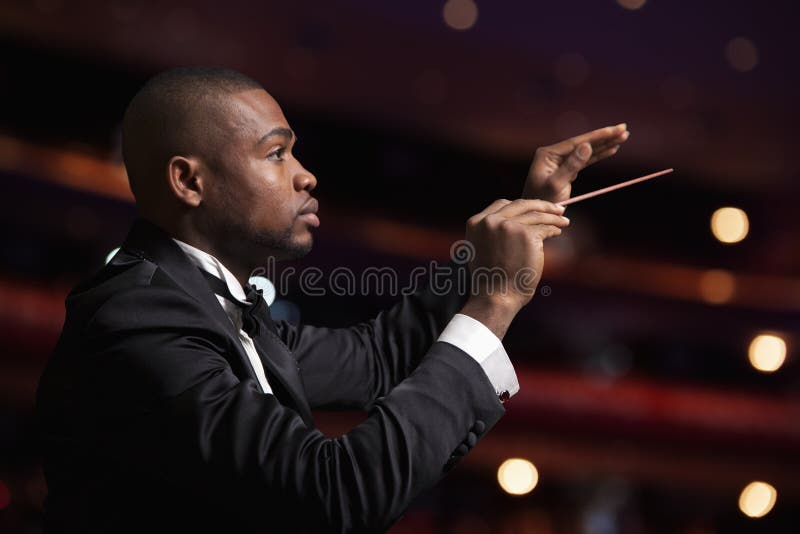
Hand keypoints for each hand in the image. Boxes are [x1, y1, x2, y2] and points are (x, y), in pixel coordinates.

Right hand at [461, 199, 569, 336]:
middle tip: (556, 209)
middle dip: (541, 205)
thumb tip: (513, 222)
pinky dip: (554, 229)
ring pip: (536, 215)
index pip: (502, 204)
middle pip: (521, 205)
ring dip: (552, 217)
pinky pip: (545, 228)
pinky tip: (558, 232)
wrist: (496, 297)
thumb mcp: (481, 249)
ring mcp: (508, 226)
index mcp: (476, 222)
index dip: (521, 206)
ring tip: (563, 221)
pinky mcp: (526, 234)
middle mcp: (490, 220)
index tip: (533, 208)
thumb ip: (492, 232)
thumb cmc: (491, 280)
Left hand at [522, 123, 629, 203]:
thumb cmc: (543, 201)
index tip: (614, 130)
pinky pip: (586, 160)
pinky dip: (600, 155)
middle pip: (583, 143)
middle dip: (604, 136)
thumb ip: (571, 165)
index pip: (576, 142)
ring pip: (587, 150)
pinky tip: (612, 148)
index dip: (597, 136)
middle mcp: (554, 154)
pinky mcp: (567, 169)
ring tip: (623, 136)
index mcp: (548, 154)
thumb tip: (586, 146)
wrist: (537, 216)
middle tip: (624, 128)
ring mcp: (560, 161)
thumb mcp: (556, 184)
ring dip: (605, 144)